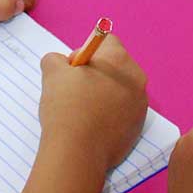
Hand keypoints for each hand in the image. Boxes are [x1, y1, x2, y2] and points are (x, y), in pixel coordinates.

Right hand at [38, 35, 148, 172]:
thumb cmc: (66, 106)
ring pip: (120, 89)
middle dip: (97, 73)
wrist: (78, 151)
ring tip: (83, 111)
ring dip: (104, 94)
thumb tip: (62, 64)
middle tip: (76, 90)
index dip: (86, 52)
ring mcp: (140, 104)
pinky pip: (123, 111)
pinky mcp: (138, 127)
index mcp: (119, 59)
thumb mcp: (52, 71)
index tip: (73, 70)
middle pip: (115, 66)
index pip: (106, 41)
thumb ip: (56, 59)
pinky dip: (110, 114)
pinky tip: (92, 126)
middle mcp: (136, 78)